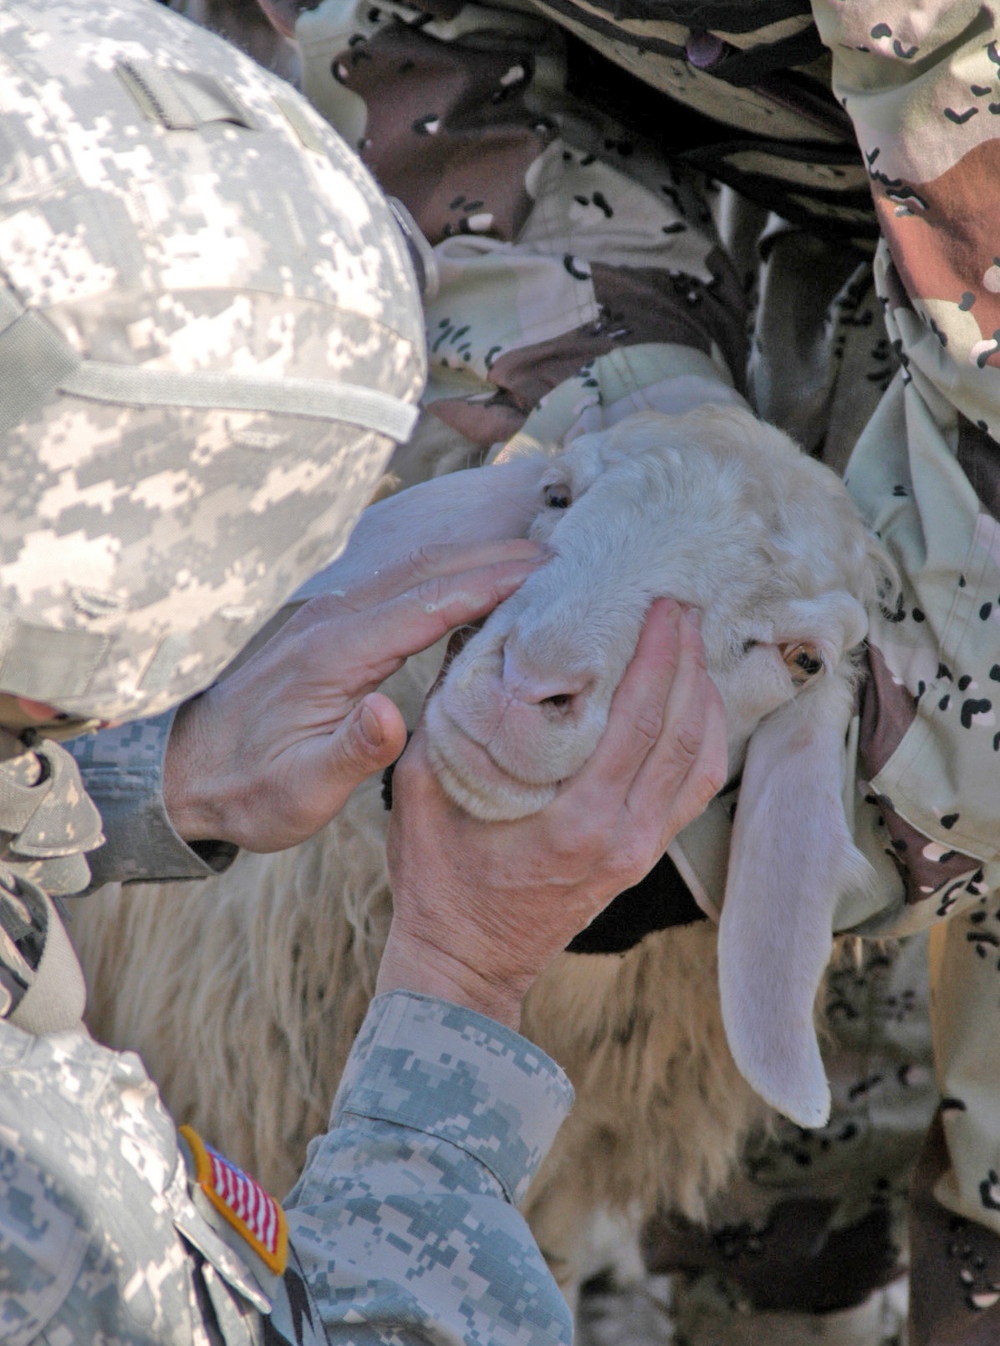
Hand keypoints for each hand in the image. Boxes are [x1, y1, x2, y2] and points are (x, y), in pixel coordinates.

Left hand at [163, 538, 547, 850]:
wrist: (184, 772)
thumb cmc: (248, 789)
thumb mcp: (298, 791)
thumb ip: (349, 753)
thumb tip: (392, 714)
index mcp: (334, 654)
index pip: (428, 601)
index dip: (491, 581)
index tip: (549, 570)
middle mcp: (333, 619)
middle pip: (429, 570)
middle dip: (498, 557)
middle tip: (566, 554)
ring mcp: (331, 616)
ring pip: (416, 570)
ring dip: (477, 559)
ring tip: (541, 561)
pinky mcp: (333, 626)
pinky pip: (403, 587)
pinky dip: (451, 577)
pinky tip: (483, 587)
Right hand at [378, 600, 727, 1028]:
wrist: (464, 962)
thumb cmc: (438, 881)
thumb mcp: (421, 792)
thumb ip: (447, 714)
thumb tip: (471, 635)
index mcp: (576, 821)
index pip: (640, 723)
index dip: (658, 657)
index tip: (660, 606)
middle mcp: (623, 835)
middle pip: (683, 733)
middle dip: (688, 659)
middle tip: (681, 603)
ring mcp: (640, 850)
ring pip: (700, 760)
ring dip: (702, 694)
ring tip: (691, 640)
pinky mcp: (641, 855)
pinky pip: (692, 788)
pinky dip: (703, 738)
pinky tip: (693, 702)